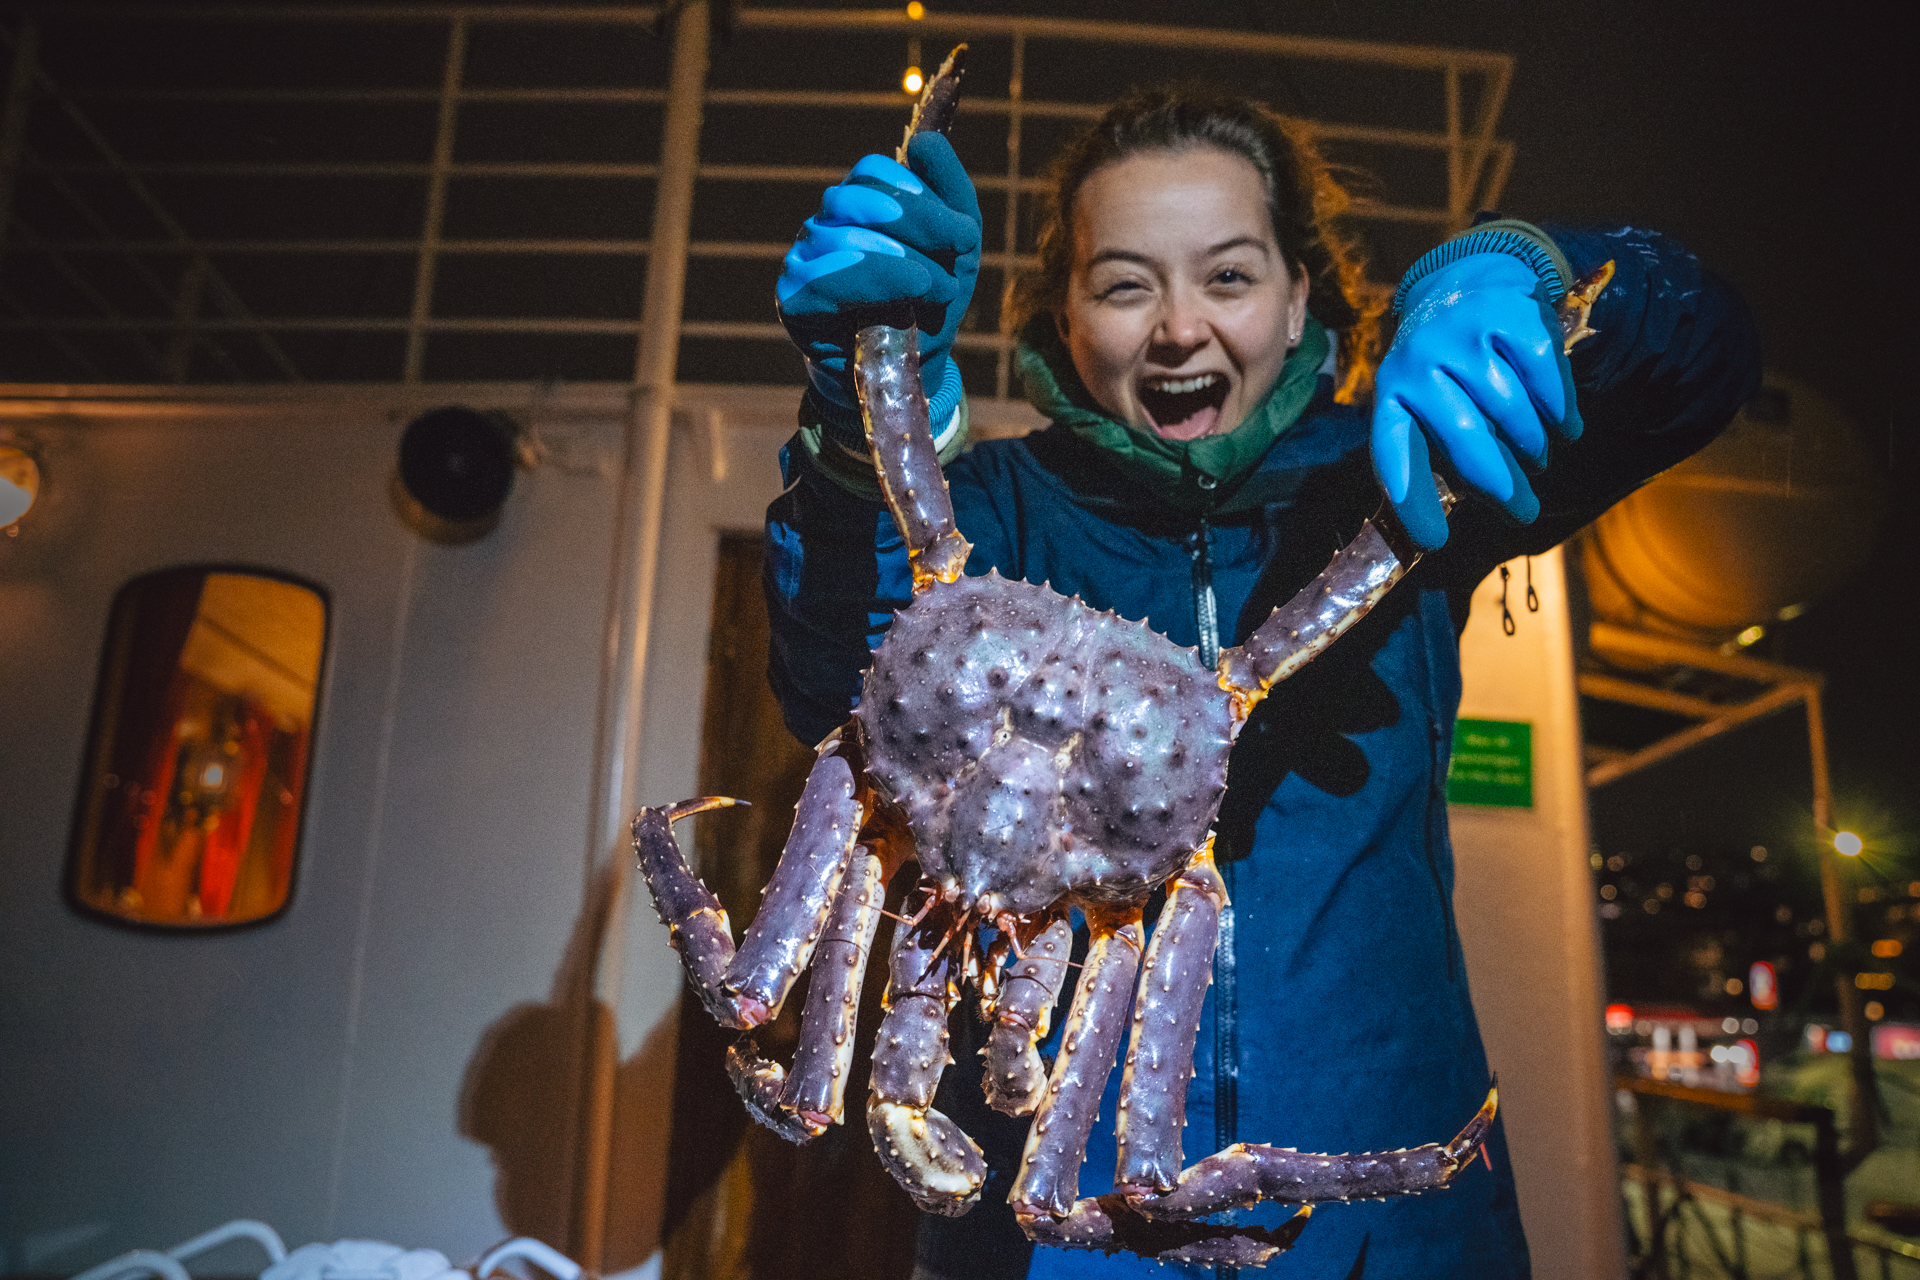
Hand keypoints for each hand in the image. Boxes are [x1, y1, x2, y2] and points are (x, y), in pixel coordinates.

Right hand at [777, 133, 981, 434]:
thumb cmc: (930, 307)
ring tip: (934, 292)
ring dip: (903, 263)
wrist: (911, 372)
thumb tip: (925, 142)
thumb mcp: (958, 250)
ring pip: (844, 234)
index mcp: (860, 205)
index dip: (920, 196)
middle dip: (918, 226)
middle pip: (858, 197)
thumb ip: (952, 192)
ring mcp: (804, 258)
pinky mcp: (794, 298)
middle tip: (954, 261)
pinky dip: (874, 283)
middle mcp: (825, 224)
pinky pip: (824, 277)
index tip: (961, 236)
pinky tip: (906, 300)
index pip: (874, 172)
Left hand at [1370, 252, 1579, 550]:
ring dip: (1532, 448)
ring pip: (1511, 412)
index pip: (1394, 453)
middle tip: (1523, 513)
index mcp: (1391, 392)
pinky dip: (1560, 412)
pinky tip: (1566, 429)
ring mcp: (1465, 334)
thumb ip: (1435, 453)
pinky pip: (1545, 381)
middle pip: (1465, 440)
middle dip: (1500, 487)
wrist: (1466, 281)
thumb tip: (1440, 532)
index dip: (1413, 501)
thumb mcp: (1424, 404)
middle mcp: (1420, 360)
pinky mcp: (1511, 315)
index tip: (1435, 542)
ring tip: (1537, 460)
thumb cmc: (1444, 369)